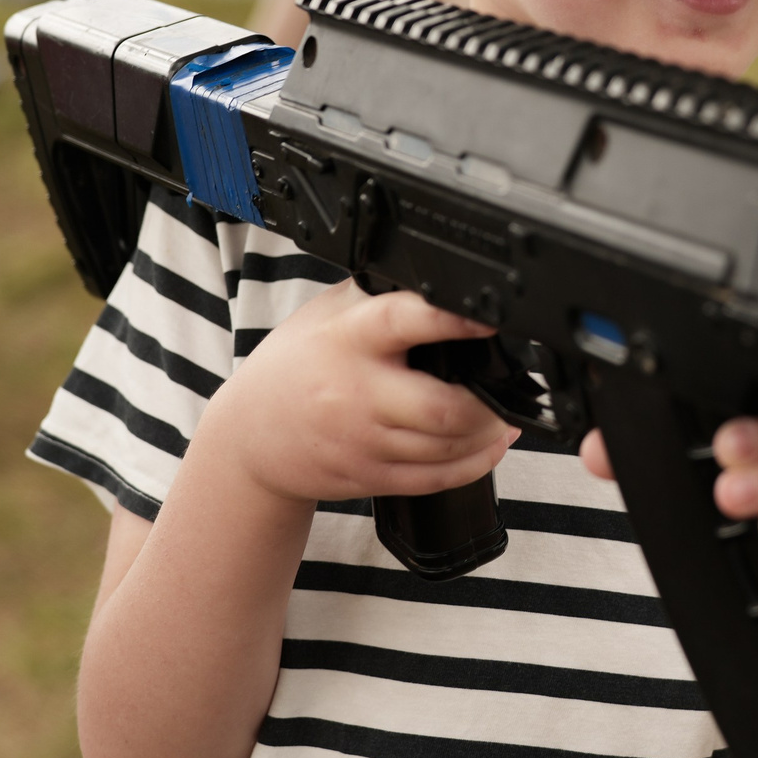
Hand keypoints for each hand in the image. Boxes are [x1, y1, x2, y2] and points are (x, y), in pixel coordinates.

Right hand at [201, 283, 512, 503]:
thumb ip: (381, 296)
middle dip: (488, 402)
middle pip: (442, 408)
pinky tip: (490, 444)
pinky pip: (436, 480)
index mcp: (349, 339)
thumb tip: (443, 278)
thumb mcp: (328, 314)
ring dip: (489, 431)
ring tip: (502, 413)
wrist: (249, 437)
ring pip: (447, 447)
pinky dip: (476, 462)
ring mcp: (363, 442)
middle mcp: (357, 393)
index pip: (403, 323)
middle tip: (508, 385)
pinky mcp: (370, 477)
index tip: (489, 315)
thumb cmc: (295, 365)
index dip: (452, 319)